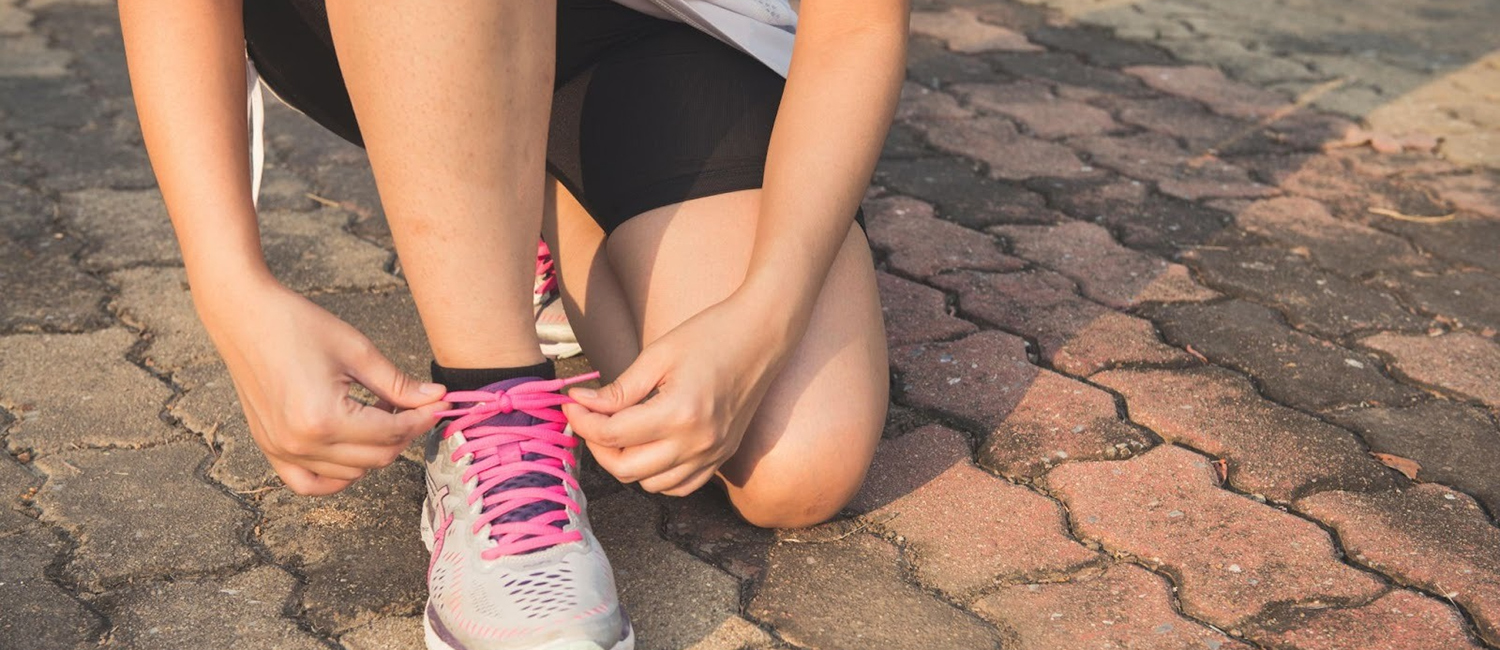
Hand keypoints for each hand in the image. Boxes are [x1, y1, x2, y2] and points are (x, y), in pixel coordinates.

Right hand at [197, 276, 447, 494]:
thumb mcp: (357, 351)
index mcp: (324, 418)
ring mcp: (282, 450)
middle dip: (404, 434)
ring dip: (374, 450)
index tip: (439, 405)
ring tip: (376, 413)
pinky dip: (336, 475)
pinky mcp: (270, 448)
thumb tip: (436, 398)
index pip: (392, 433)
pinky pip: (309, 483)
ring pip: (351, 473)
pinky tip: (352, 450)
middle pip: (376, 458)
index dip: (422, 419)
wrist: (244, 316)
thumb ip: (399, 384)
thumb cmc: (297, 325)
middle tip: (411, 405)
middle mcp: (301, 443)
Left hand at [563, 292, 797, 495]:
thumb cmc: (710, 335)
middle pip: (626, 468)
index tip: (572, 404)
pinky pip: (679, 487)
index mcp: (679, 413)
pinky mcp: (722, 457)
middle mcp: (697, 443)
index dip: (583, 421)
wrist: (763, 335)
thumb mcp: (658, 355)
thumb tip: (582, 404)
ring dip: (626, 463)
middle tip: (589, 419)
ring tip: (618, 432)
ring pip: (650, 485)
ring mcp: (713, 454)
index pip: (613, 434)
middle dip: (597, 446)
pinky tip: (648, 448)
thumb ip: (619, 389)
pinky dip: (656, 476)